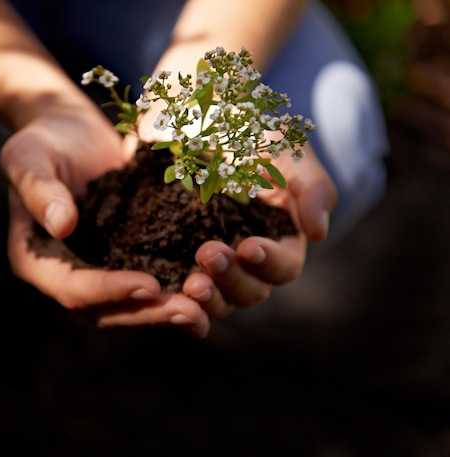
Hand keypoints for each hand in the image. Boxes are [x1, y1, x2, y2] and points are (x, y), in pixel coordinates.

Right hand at [0, 100, 211, 336]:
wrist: (72, 133)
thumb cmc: (45, 141)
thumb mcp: (29, 156)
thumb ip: (39, 189)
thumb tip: (61, 226)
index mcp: (38, 260)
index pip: (73, 288)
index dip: (110, 291)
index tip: (148, 284)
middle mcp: (71, 275)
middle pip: (108, 311)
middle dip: (149, 314)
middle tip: (189, 312)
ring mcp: (101, 271)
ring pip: (134, 306)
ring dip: (168, 312)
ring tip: (204, 311)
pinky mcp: (128, 259)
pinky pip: (152, 284)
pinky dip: (177, 291)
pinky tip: (211, 290)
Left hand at [182, 144, 337, 318]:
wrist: (192, 123)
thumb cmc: (247, 135)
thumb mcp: (285, 150)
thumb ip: (311, 187)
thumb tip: (318, 234)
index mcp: (279, 239)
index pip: (284, 266)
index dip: (270, 262)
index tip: (250, 247)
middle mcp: (247, 261)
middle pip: (250, 291)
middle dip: (232, 278)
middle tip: (208, 254)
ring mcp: (211, 266)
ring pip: (217, 301)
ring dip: (207, 298)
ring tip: (191, 284)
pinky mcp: (175, 263)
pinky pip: (180, 296)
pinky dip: (178, 303)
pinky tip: (167, 296)